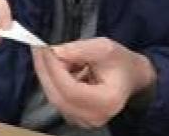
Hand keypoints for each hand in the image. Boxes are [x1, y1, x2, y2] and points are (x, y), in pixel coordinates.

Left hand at [32, 38, 157, 128]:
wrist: (129, 77)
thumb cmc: (120, 62)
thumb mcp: (105, 47)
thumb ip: (81, 49)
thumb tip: (55, 52)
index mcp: (107, 101)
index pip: (71, 90)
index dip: (55, 69)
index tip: (46, 48)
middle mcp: (94, 116)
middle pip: (58, 96)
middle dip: (45, 70)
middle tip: (39, 47)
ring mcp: (84, 120)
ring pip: (53, 97)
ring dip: (46, 73)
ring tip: (47, 53)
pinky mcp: (75, 116)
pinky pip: (55, 98)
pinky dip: (50, 80)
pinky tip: (53, 65)